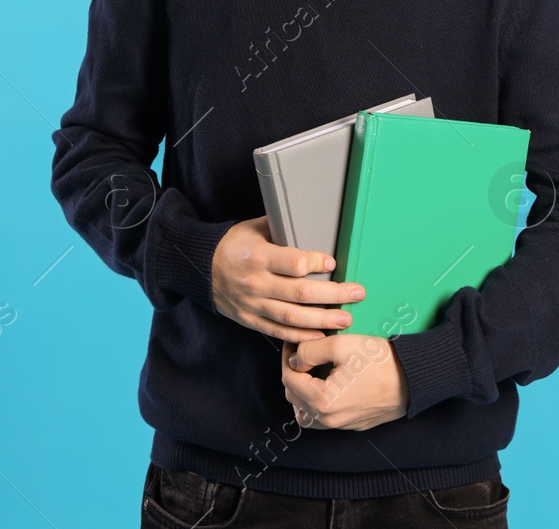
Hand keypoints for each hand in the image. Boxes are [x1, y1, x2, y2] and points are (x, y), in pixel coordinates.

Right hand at [210, 216, 365, 341]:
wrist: (201, 268)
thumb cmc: (233, 244)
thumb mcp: (254, 228)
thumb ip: (282, 228)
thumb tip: (314, 223)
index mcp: (258, 257)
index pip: (294, 263)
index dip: (318, 262)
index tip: (334, 261)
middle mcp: (256, 283)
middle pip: (301, 293)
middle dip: (333, 295)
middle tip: (357, 293)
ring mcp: (253, 305)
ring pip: (293, 317)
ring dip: (323, 320)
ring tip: (346, 319)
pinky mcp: (251, 320)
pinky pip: (279, 331)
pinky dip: (301, 335)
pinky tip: (321, 335)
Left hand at [281, 334, 408, 430]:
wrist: (415, 378)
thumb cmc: (381, 361)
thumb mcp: (341, 345)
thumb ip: (310, 350)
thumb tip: (295, 359)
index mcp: (322, 401)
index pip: (289, 379)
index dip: (287, 357)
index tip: (293, 343)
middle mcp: (329, 420)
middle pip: (294, 397)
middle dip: (294, 373)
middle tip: (301, 353)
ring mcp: (342, 425)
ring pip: (306, 413)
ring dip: (302, 393)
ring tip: (310, 372)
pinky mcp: (354, 424)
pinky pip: (325, 419)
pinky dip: (318, 404)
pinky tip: (327, 386)